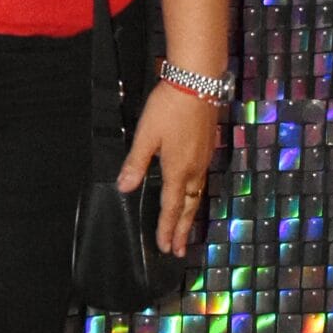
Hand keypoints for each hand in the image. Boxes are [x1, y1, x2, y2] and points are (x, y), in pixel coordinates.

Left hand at [116, 81, 223, 257]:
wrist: (198, 82)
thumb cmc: (168, 108)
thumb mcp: (146, 136)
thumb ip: (135, 163)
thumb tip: (123, 188)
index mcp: (177, 169)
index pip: (170, 207)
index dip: (166, 228)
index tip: (165, 247)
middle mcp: (194, 169)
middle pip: (189, 206)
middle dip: (183, 230)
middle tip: (179, 250)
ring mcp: (204, 158)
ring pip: (198, 194)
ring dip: (191, 215)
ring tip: (187, 230)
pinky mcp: (208, 147)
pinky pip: (202, 180)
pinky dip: (197, 195)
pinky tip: (193, 193)